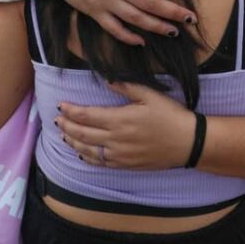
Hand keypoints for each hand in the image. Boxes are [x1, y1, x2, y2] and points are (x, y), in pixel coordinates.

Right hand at [48, 0, 199, 45]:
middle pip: (151, 3)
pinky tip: (143, 41)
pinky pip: (114, 29)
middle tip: (191, 18)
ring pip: (136, 19)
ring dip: (157, 27)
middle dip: (174, 12)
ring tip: (174, 31)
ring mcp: (105, 1)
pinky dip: (129, 37)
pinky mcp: (94, 12)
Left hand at [57, 82, 195, 169]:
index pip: (86, 115)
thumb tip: (107, 79)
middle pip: (82, 133)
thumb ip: (126, 87)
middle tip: (56, 119)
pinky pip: (100, 162)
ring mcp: (120, 154)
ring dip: (72, 141)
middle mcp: (116, 139)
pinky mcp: (125, 165)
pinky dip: (86, 157)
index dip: (70, 110)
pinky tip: (81, 152)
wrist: (188, 142)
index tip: (61, 105)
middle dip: (66, 125)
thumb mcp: (150, 95)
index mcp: (120, 119)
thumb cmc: (171, 115)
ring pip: (87, 149)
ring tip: (64, 134)